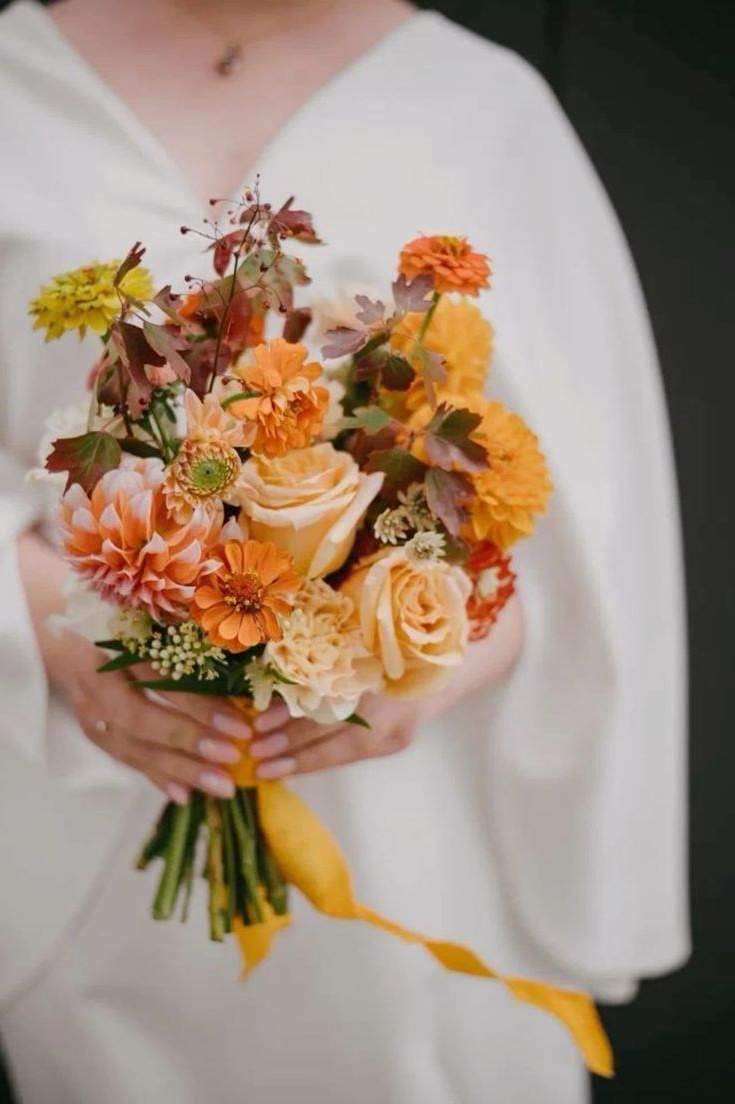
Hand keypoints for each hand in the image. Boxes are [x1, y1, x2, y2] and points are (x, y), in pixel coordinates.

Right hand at [66, 637, 250, 804]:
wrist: (79, 632)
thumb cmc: (139, 621)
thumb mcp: (163, 622)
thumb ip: (194, 646)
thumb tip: (248, 685)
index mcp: (113, 640)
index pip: (158, 678)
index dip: (198, 704)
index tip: (239, 725)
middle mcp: (93, 677)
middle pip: (138, 717)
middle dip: (187, 740)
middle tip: (231, 757)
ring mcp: (88, 708)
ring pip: (130, 746)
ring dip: (178, 768)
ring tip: (220, 785)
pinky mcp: (93, 729)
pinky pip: (125, 758)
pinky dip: (157, 776)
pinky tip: (186, 794)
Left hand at [249, 593, 522, 778]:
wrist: (456, 660)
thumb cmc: (404, 638)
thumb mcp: (367, 637)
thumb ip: (332, 654)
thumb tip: (278, 670)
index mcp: (379, 684)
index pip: (326, 711)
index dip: (288, 721)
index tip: (255, 726)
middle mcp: (389, 714)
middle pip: (329, 737)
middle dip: (287, 748)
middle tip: (250, 753)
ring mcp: (395, 734)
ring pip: (339, 752)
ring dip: (299, 761)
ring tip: (265, 767)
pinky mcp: (395, 743)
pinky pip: (350, 754)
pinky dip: (321, 757)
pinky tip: (295, 762)